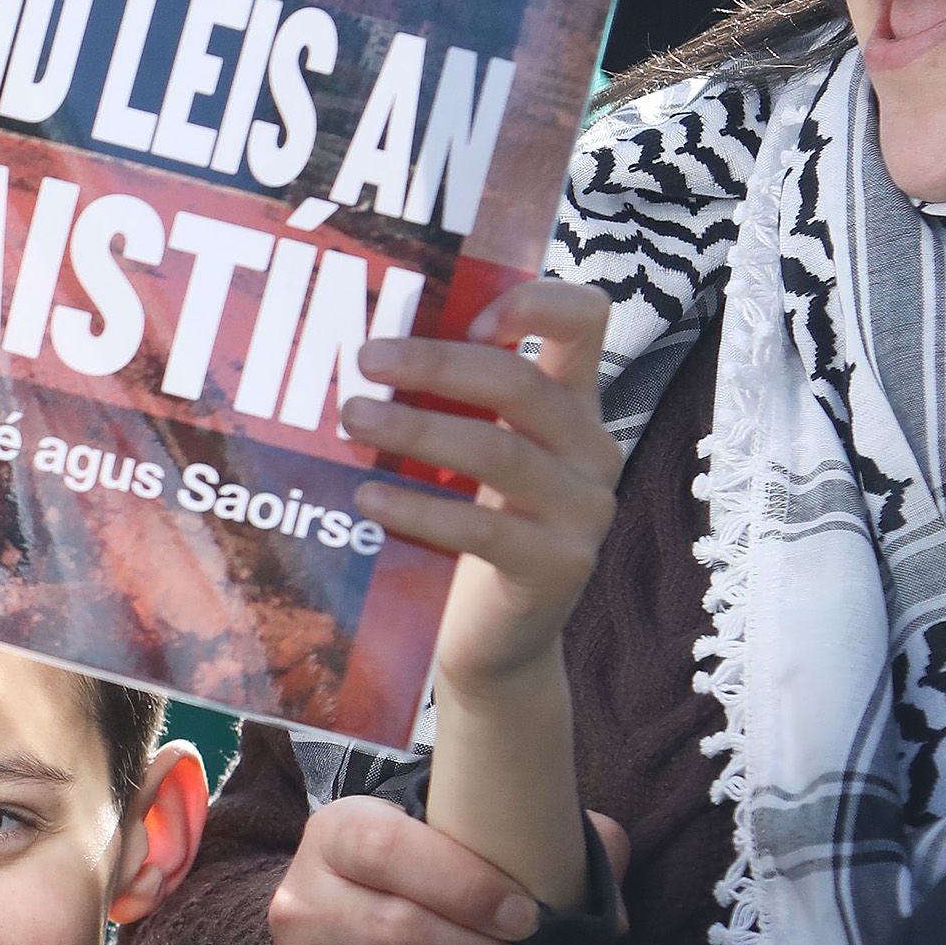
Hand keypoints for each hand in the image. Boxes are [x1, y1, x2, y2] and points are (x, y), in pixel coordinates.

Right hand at [270, 798, 630, 944]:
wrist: (341, 942)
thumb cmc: (425, 886)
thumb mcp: (465, 841)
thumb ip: (535, 836)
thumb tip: (609, 856)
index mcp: (339, 834)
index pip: (392, 852)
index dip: (467, 887)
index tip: (529, 919)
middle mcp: (302, 901)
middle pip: (399, 936)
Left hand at [345, 278, 618, 698]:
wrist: (495, 642)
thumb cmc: (469, 530)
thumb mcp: (467, 458)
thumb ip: (448, 404)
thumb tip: (361, 347)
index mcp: (573, 404)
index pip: (585, 317)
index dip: (531, 302)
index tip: (465, 317)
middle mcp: (592, 448)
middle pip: (522, 382)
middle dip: (437, 363)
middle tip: (365, 358)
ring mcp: (583, 511)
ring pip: (499, 451)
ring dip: (417, 426)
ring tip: (353, 417)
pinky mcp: (558, 567)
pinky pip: (483, 530)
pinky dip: (419, 509)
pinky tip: (368, 500)